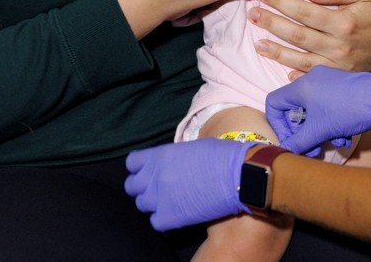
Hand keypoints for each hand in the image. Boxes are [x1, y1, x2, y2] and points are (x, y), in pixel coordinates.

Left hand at [125, 139, 251, 230]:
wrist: (238, 175)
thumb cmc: (221, 156)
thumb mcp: (191, 148)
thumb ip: (173, 157)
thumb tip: (169, 165)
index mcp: (159, 156)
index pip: (132, 163)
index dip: (140, 167)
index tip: (148, 170)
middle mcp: (154, 177)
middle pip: (132, 186)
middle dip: (142, 186)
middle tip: (157, 187)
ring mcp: (159, 198)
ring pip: (141, 204)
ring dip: (153, 202)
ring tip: (169, 200)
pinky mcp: (169, 217)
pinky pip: (154, 221)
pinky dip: (162, 219)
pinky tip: (175, 213)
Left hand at [251, 0, 370, 74]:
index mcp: (344, 23)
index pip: (305, 12)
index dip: (282, 3)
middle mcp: (340, 46)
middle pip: (298, 35)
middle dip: (272, 24)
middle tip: (252, 14)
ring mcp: (339, 65)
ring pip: (301, 59)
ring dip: (276, 52)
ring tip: (257, 44)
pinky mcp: (340, 76)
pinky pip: (314, 77)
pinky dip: (297, 77)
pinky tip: (281, 71)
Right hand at [266, 65, 370, 155]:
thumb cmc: (350, 110)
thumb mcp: (320, 130)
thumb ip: (299, 142)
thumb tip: (285, 151)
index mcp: (301, 86)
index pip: (274, 103)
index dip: (277, 125)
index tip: (290, 140)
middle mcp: (312, 79)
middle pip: (294, 109)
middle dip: (302, 133)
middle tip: (311, 149)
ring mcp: (328, 81)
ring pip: (313, 111)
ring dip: (319, 131)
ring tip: (333, 143)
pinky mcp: (341, 86)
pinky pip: (327, 106)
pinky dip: (331, 123)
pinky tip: (345, 136)